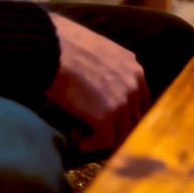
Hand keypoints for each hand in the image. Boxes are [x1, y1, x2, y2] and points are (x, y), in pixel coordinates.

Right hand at [45, 13, 149, 153]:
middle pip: (134, 120)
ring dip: (101, 140)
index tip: (110, 122)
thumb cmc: (66, 48)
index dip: (126, 115)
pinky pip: (105, 140)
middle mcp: (134, 84)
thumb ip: (110, 69)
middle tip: (94, 134)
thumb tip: (101, 87)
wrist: (52, 49)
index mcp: (134, 67)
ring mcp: (122, 100)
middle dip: (115, 130)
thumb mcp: (100, 53)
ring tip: (80, 136)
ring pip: (121, 133)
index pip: (140, 101)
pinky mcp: (107, 115)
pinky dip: (90, 144)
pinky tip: (77, 138)